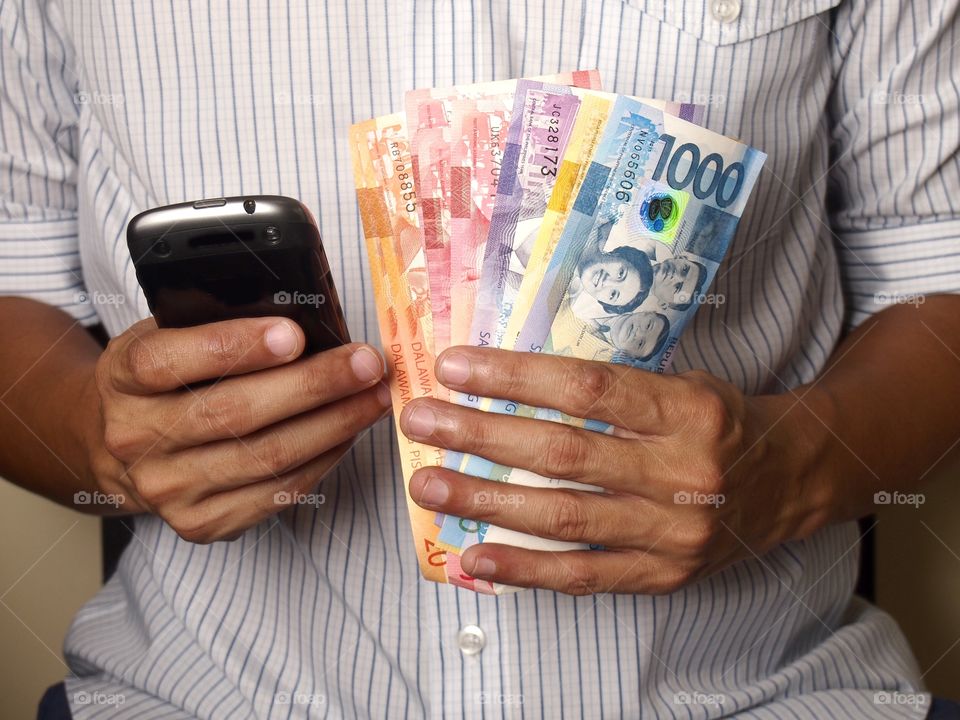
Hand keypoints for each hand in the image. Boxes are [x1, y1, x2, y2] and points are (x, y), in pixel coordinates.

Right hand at [87, 317, 390, 541]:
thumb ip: (214, 325)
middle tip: (366, 363)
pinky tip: (348, 431)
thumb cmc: (163, 380)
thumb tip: (303, 319)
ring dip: (333, 425)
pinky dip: (322, 459)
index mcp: (122, 379)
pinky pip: (276, 493)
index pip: (168, 362)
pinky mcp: (199, 523)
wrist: (120, 450)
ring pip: (264, 458)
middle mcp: (134, 439)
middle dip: (312, 385)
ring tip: (374, 396)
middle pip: (232, 414)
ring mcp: (167, 489)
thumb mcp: (166, 336)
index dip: (233, 347)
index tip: (294, 334)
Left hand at [399, 347, 830, 594]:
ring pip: (565, 517)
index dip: (515, 377)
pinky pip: (585, 575)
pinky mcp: (664, 575)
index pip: (588, 390)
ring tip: (429, 484)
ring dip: (487, 500)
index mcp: (688, 410)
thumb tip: (513, 377)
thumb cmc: (721, 421)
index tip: (455, 367)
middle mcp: (683, 472)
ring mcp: (673, 532)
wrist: (790, 479)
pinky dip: (526, 569)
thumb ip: (614, 386)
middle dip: (482, 435)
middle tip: (421, 420)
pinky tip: (474, 554)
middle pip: (565, 453)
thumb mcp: (684, 382)